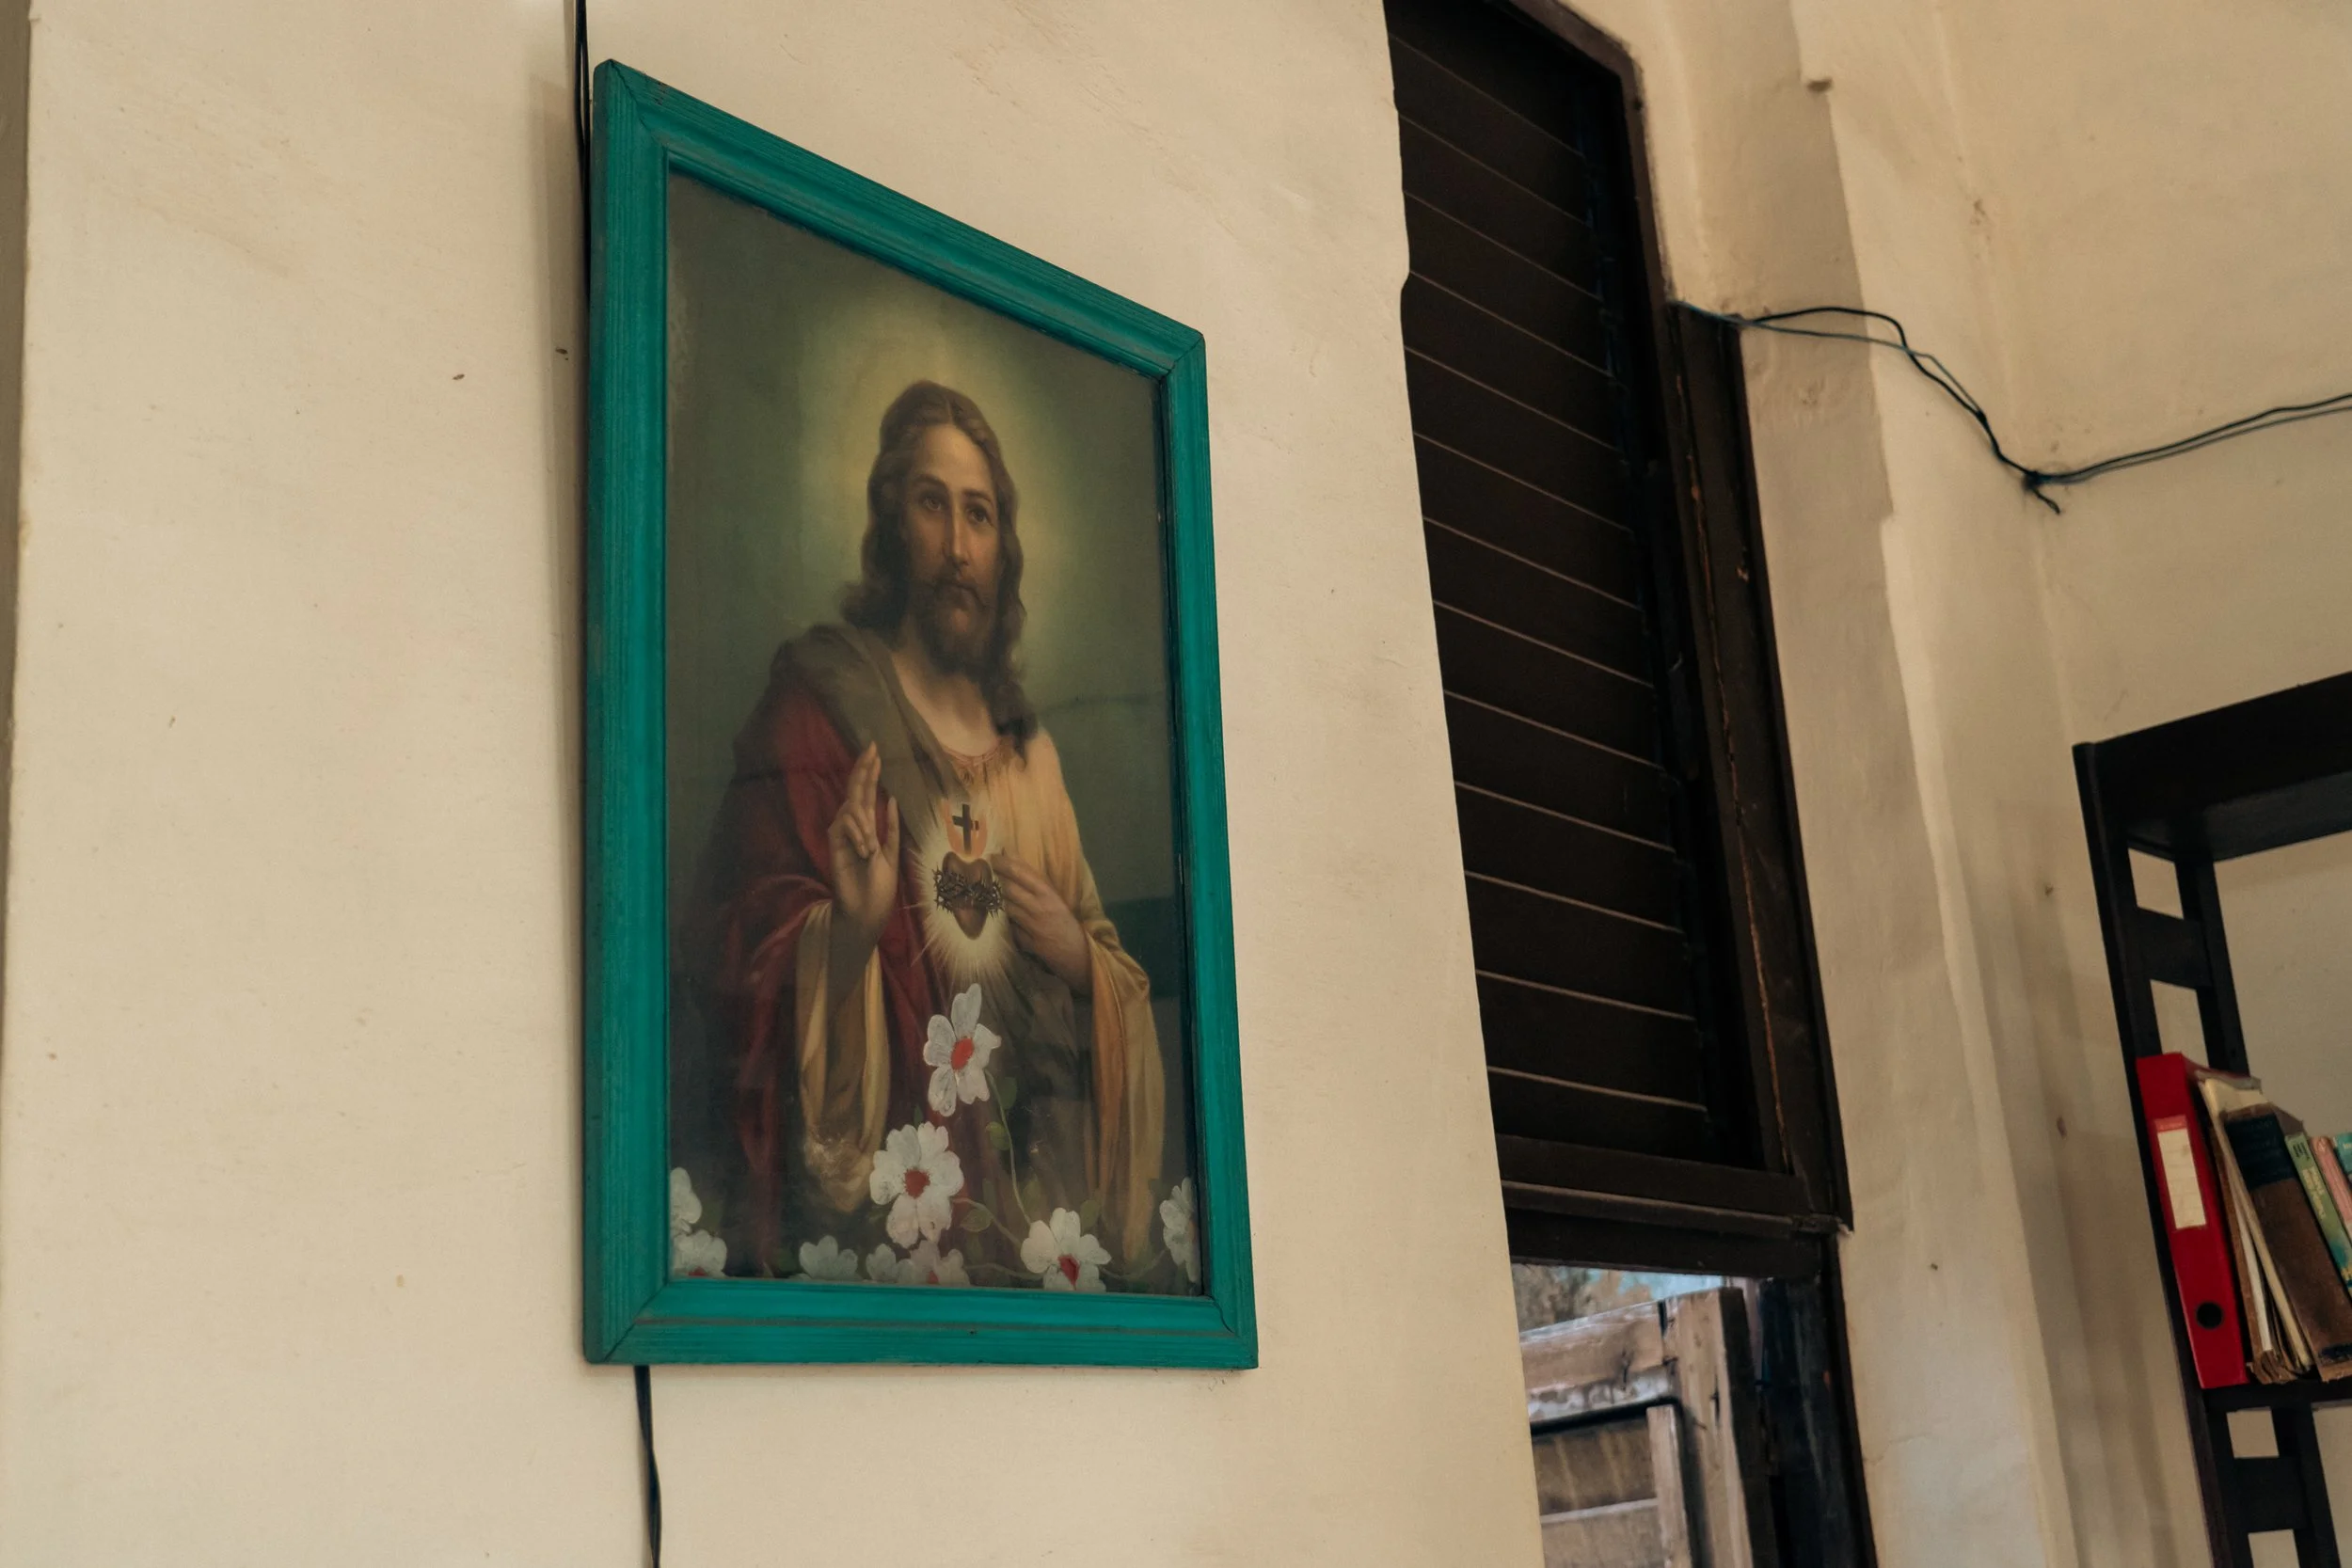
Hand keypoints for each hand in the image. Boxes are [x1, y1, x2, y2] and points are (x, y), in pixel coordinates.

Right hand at [825, 743, 899, 939]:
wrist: (867, 910)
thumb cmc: (879, 887)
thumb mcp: (892, 853)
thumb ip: (891, 828)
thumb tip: (892, 799)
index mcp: (868, 828)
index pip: (868, 795)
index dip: (870, 773)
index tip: (875, 752)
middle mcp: (853, 827)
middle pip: (856, 791)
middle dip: (864, 769)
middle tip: (872, 749)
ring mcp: (842, 834)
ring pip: (853, 808)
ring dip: (866, 826)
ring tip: (870, 851)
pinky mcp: (833, 842)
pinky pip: (846, 822)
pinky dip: (859, 833)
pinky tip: (863, 851)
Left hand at [996, 852, 1091, 994]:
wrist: (1081, 955)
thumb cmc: (1070, 925)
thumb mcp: (1060, 903)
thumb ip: (1042, 889)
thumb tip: (1019, 871)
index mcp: (1050, 894)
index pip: (1023, 873)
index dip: (1005, 863)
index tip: (992, 857)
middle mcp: (1040, 907)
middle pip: (1010, 888)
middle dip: (995, 879)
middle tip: (983, 872)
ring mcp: (1033, 926)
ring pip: (1007, 908)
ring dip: (996, 900)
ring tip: (987, 893)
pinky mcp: (1028, 943)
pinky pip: (1010, 930)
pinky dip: (1005, 924)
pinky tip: (998, 920)